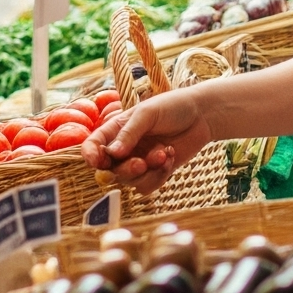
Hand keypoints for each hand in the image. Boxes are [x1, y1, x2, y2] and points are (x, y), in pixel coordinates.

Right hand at [82, 87, 213, 190]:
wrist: (202, 116)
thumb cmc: (172, 106)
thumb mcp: (147, 114)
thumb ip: (129, 133)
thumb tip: (111, 153)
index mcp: (115, 129)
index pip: (93, 145)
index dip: (90, 155)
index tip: (97, 161)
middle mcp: (124, 148)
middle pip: (111, 170)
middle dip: (126, 169)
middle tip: (142, 163)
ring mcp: (139, 161)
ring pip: (130, 181)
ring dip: (148, 171)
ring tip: (164, 152)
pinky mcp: (156, 172)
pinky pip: (148, 186)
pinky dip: (159, 175)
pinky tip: (170, 157)